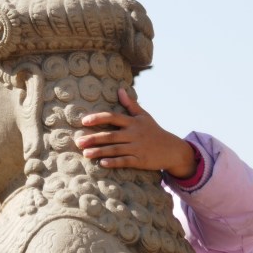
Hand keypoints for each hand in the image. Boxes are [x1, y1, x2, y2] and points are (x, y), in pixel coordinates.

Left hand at [75, 88, 196, 178]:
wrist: (173, 150)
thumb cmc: (154, 131)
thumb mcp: (144, 116)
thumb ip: (131, 104)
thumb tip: (120, 89)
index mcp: (133, 122)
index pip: (113, 117)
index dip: (98, 118)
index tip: (84, 121)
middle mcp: (134, 134)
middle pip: (111, 135)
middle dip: (94, 138)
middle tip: (78, 141)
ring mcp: (138, 148)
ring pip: (116, 149)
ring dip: (100, 152)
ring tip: (85, 153)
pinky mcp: (141, 160)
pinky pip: (126, 161)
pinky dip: (114, 162)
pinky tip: (102, 163)